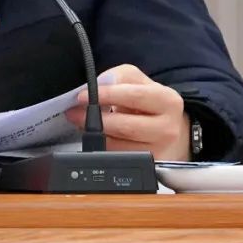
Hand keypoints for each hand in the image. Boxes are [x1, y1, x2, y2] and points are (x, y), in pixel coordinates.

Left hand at [64, 64, 190, 160]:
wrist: (168, 127)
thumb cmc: (149, 101)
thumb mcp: (138, 81)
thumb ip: (119, 76)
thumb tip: (100, 85)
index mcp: (168, 101)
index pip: (134, 96)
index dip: (106, 95)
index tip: (83, 96)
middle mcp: (168, 128)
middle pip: (125, 126)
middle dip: (94, 119)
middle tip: (74, 112)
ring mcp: (159, 151)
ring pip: (119, 146)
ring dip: (94, 134)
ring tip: (80, 122)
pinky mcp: (148, 166)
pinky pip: (118, 157)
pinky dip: (102, 146)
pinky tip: (95, 136)